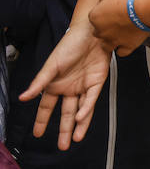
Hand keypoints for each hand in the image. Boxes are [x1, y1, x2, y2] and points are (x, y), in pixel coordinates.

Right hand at [19, 20, 109, 149]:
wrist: (93, 33)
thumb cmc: (70, 45)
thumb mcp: (51, 65)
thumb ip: (39, 83)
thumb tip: (23, 97)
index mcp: (54, 84)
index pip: (47, 107)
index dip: (42, 120)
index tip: (38, 133)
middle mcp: (68, 88)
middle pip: (66, 113)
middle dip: (64, 130)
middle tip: (62, 146)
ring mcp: (83, 86)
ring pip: (80, 110)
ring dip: (78, 125)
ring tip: (74, 139)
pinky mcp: (96, 82)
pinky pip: (90, 100)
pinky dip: (86, 110)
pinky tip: (81, 118)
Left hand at [88, 0, 149, 55]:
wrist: (145, 8)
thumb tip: (102, 1)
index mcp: (94, 17)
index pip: (94, 17)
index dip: (103, 14)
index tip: (111, 10)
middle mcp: (100, 31)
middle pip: (98, 32)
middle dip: (105, 28)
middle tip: (116, 21)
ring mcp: (112, 40)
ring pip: (106, 46)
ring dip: (110, 41)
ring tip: (120, 34)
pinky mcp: (126, 46)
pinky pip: (121, 52)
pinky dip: (123, 48)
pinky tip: (127, 42)